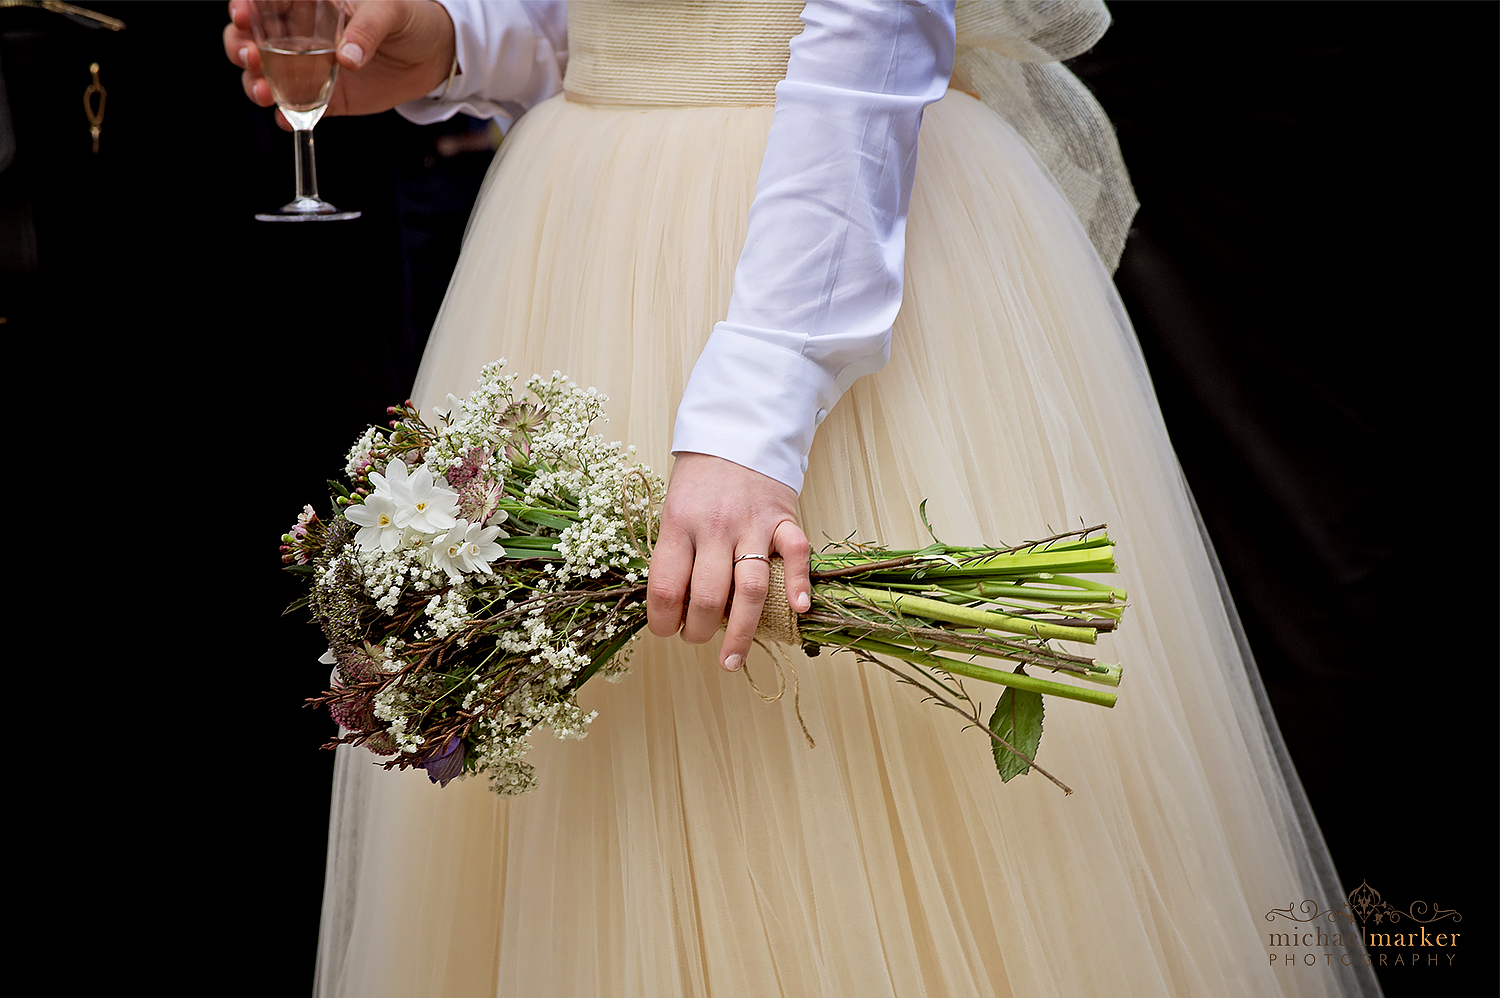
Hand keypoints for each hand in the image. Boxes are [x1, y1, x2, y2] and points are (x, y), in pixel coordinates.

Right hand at [224, 0, 455, 127]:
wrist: (434, 55)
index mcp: (309, 2)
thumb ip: (367, 29)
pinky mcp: (326, 98)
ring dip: (255, 84)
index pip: (266, 1)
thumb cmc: (410, 18)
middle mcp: (300, 34)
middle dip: (240, 47)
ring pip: (266, 75)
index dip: (245, 7)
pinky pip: (298, 108)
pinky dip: (288, 116)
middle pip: (251, 39)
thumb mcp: (391, 11)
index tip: (242, 14)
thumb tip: (347, 58)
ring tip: (262, 92)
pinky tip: (286, 119)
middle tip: (250, 57)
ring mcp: (309, 68)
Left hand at [647, 453, 812, 671]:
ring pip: (749, 587)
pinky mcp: (784, 518)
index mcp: (678, 524)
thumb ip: (675, 553)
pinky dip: (798, 583)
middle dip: (697, 631)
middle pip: (705, 596)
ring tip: (731, 660)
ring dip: (740, 631)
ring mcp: (752, 524)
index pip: (664, 585)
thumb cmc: (700, 479)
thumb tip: (674, 607)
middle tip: (696, 638)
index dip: (662, 620)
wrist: (736, 431)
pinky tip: (797, 610)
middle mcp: (714, 527)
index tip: (666, 631)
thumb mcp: (673, 509)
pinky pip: (795, 553)